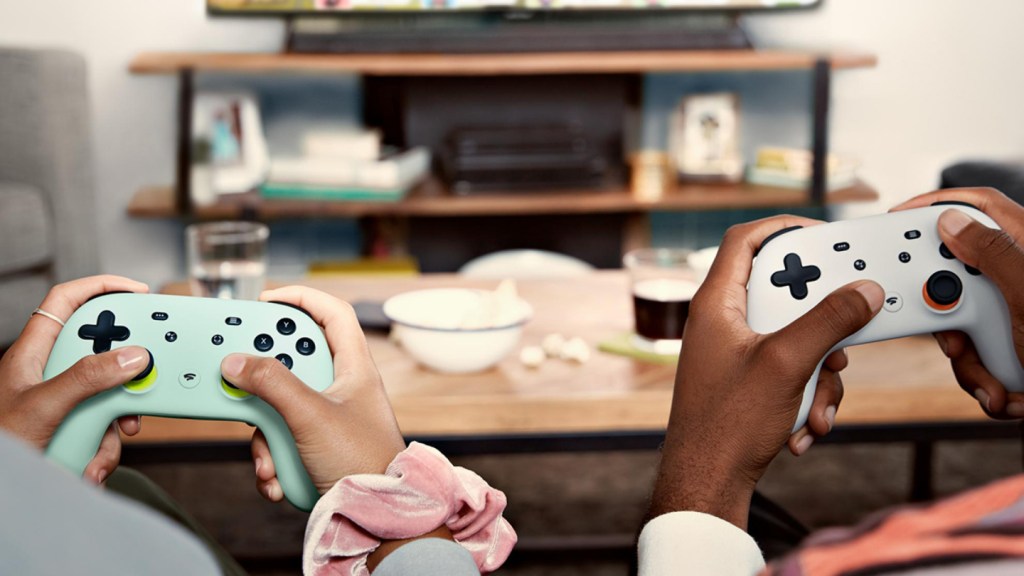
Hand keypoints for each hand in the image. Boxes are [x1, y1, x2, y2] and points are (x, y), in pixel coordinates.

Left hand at [0, 275, 150, 483]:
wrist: (1, 490)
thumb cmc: (0, 444)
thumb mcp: (44, 408)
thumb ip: (87, 378)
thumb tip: (131, 355)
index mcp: (34, 353)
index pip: (67, 301)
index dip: (102, 288)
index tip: (137, 292)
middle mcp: (51, 373)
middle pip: (101, 351)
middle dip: (123, 372)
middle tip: (138, 379)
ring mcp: (64, 400)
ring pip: (110, 394)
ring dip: (114, 424)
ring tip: (101, 442)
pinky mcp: (74, 425)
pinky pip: (106, 426)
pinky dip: (105, 448)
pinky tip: (89, 464)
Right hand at [218, 286, 405, 501]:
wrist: (375, 516)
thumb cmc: (363, 462)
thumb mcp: (311, 416)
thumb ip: (272, 384)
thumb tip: (237, 361)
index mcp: (355, 367)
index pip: (333, 313)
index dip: (301, 298)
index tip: (266, 300)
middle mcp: (341, 387)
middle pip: (293, 361)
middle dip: (265, 382)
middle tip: (244, 382)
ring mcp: (327, 416)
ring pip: (280, 405)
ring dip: (265, 435)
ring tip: (271, 458)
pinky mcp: (314, 444)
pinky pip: (280, 437)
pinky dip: (272, 458)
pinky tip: (276, 478)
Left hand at [649, 216, 883, 528]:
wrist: (707, 483)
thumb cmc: (727, 424)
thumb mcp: (788, 364)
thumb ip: (828, 321)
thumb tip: (864, 289)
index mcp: (716, 304)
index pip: (744, 240)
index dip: (785, 227)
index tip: (825, 234)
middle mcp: (722, 322)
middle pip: (785, 295)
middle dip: (822, 324)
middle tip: (841, 343)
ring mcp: (735, 353)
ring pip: (796, 340)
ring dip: (819, 375)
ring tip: (815, 410)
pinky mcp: (747, 381)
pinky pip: (791, 372)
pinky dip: (805, 397)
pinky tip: (802, 429)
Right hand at [891, 187, 1023, 417]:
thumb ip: (993, 253)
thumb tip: (952, 221)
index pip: (982, 206)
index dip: (941, 202)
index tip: (902, 215)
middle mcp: (1021, 277)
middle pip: (958, 274)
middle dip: (948, 312)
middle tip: (954, 335)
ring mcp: (1016, 312)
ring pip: (961, 323)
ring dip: (970, 361)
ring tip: (998, 384)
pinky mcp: (1012, 344)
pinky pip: (975, 355)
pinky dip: (984, 379)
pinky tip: (1010, 394)